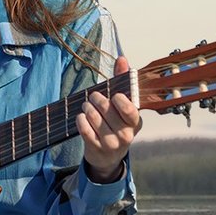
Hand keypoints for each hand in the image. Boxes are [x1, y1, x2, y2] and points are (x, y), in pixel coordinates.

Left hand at [75, 56, 140, 181]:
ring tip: (87, 106)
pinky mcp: (95, 148)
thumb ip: (123, 80)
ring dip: (87, 108)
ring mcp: (110, 143)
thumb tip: (122, 59)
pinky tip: (81, 117)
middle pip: (107, 109)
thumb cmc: (117, 124)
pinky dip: (80, 120)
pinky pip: (84, 129)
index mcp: (135, 122)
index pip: (129, 108)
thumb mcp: (123, 105)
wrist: (108, 156)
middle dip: (97, 99)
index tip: (114, 95)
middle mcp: (125, 135)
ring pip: (94, 118)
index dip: (118, 99)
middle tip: (94, 97)